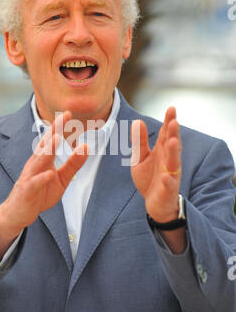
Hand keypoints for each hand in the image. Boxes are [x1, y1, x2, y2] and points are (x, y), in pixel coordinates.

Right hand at [0, 111, 88, 256]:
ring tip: (56, 137)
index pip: (51, 139)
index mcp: (43, 159)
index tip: (68, 113)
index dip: (59, 126)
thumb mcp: (61, 179)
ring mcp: (30, 176)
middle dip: (54, 130)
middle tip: (63, 116)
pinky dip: (42, 178)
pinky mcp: (27, 191)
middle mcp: (35, 164)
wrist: (17, 213)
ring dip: (47, 149)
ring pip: (39, 161)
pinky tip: (49, 173)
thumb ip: (73, 164)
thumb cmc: (40, 194)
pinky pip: (35, 183)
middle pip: (45, 144)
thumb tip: (86, 147)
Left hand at [130, 107, 181, 222]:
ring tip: (172, 141)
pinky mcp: (167, 189)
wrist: (154, 203)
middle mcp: (168, 160)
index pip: (166, 133)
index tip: (171, 108)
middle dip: (173, 133)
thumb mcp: (140, 158)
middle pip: (172, 144)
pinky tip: (165, 176)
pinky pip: (169, 184)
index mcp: (161, 150)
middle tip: (174, 121)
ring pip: (173, 162)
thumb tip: (137, 121)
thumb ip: (139, 141)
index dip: (169, 121)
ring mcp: (170, 174)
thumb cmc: (149, 178)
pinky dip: (168, 180)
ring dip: (173, 151)